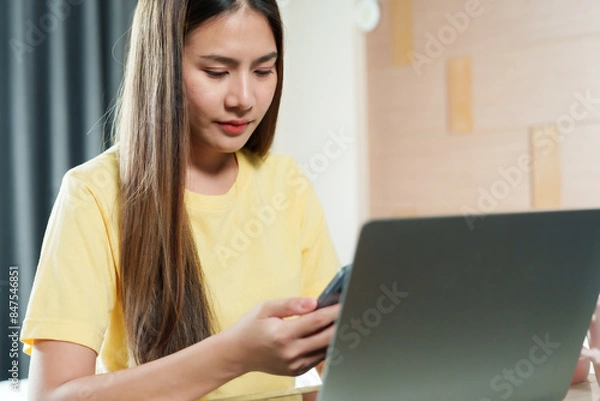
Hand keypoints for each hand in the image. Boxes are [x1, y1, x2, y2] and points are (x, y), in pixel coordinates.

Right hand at [223, 298, 340, 376]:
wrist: (237, 354)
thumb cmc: (250, 328)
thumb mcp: (266, 308)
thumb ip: (291, 304)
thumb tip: (314, 302)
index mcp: (283, 334)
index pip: (317, 321)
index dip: (334, 311)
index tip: (345, 302)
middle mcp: (291, 352)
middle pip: (327, 337)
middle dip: (341, 323)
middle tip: (350, 311)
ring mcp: (295, 364)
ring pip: (325, 349)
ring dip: (335, 335)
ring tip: (343, 321)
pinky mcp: (297, 371)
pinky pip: (318, 357)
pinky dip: (325, 345)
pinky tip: (329, 334)